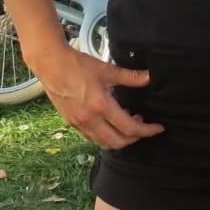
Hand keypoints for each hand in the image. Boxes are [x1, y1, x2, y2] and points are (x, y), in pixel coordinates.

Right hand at [31, 41, 160, 150]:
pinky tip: (110, 123)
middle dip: (135, 138)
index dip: (147, 131)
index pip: (129, 128)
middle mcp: (90, 119)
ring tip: (127, 122)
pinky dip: (105, 136)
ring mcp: (79, 123)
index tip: (158, 128)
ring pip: (104, 144)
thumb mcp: (107, 70)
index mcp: (101, 106)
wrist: (51, 65)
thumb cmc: (78, 65)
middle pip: (118, 142)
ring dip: (119, 139)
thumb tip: (150, 77)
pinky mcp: (72, 123)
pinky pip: (92, 138)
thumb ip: (130, 77)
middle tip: (142, 125)